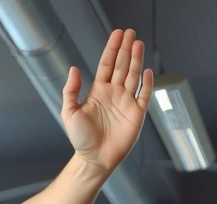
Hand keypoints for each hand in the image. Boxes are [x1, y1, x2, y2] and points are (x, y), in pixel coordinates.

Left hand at [61, 28, 153, 173]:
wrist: (94, 158)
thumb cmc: (80, 138)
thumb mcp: (69, 112)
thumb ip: (70, 91)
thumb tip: (74, 69)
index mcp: (98, 91)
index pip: (106, 65)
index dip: (111, 49)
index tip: (117, 35)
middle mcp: (114, 93)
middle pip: (121, 66)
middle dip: (125, 49)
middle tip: (130, 32)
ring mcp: (126, 102)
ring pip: (133, 75)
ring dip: (136, 60)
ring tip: (138, 43)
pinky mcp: (137, 113)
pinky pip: (144, 94)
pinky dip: (147, 83)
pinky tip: (147, 71)